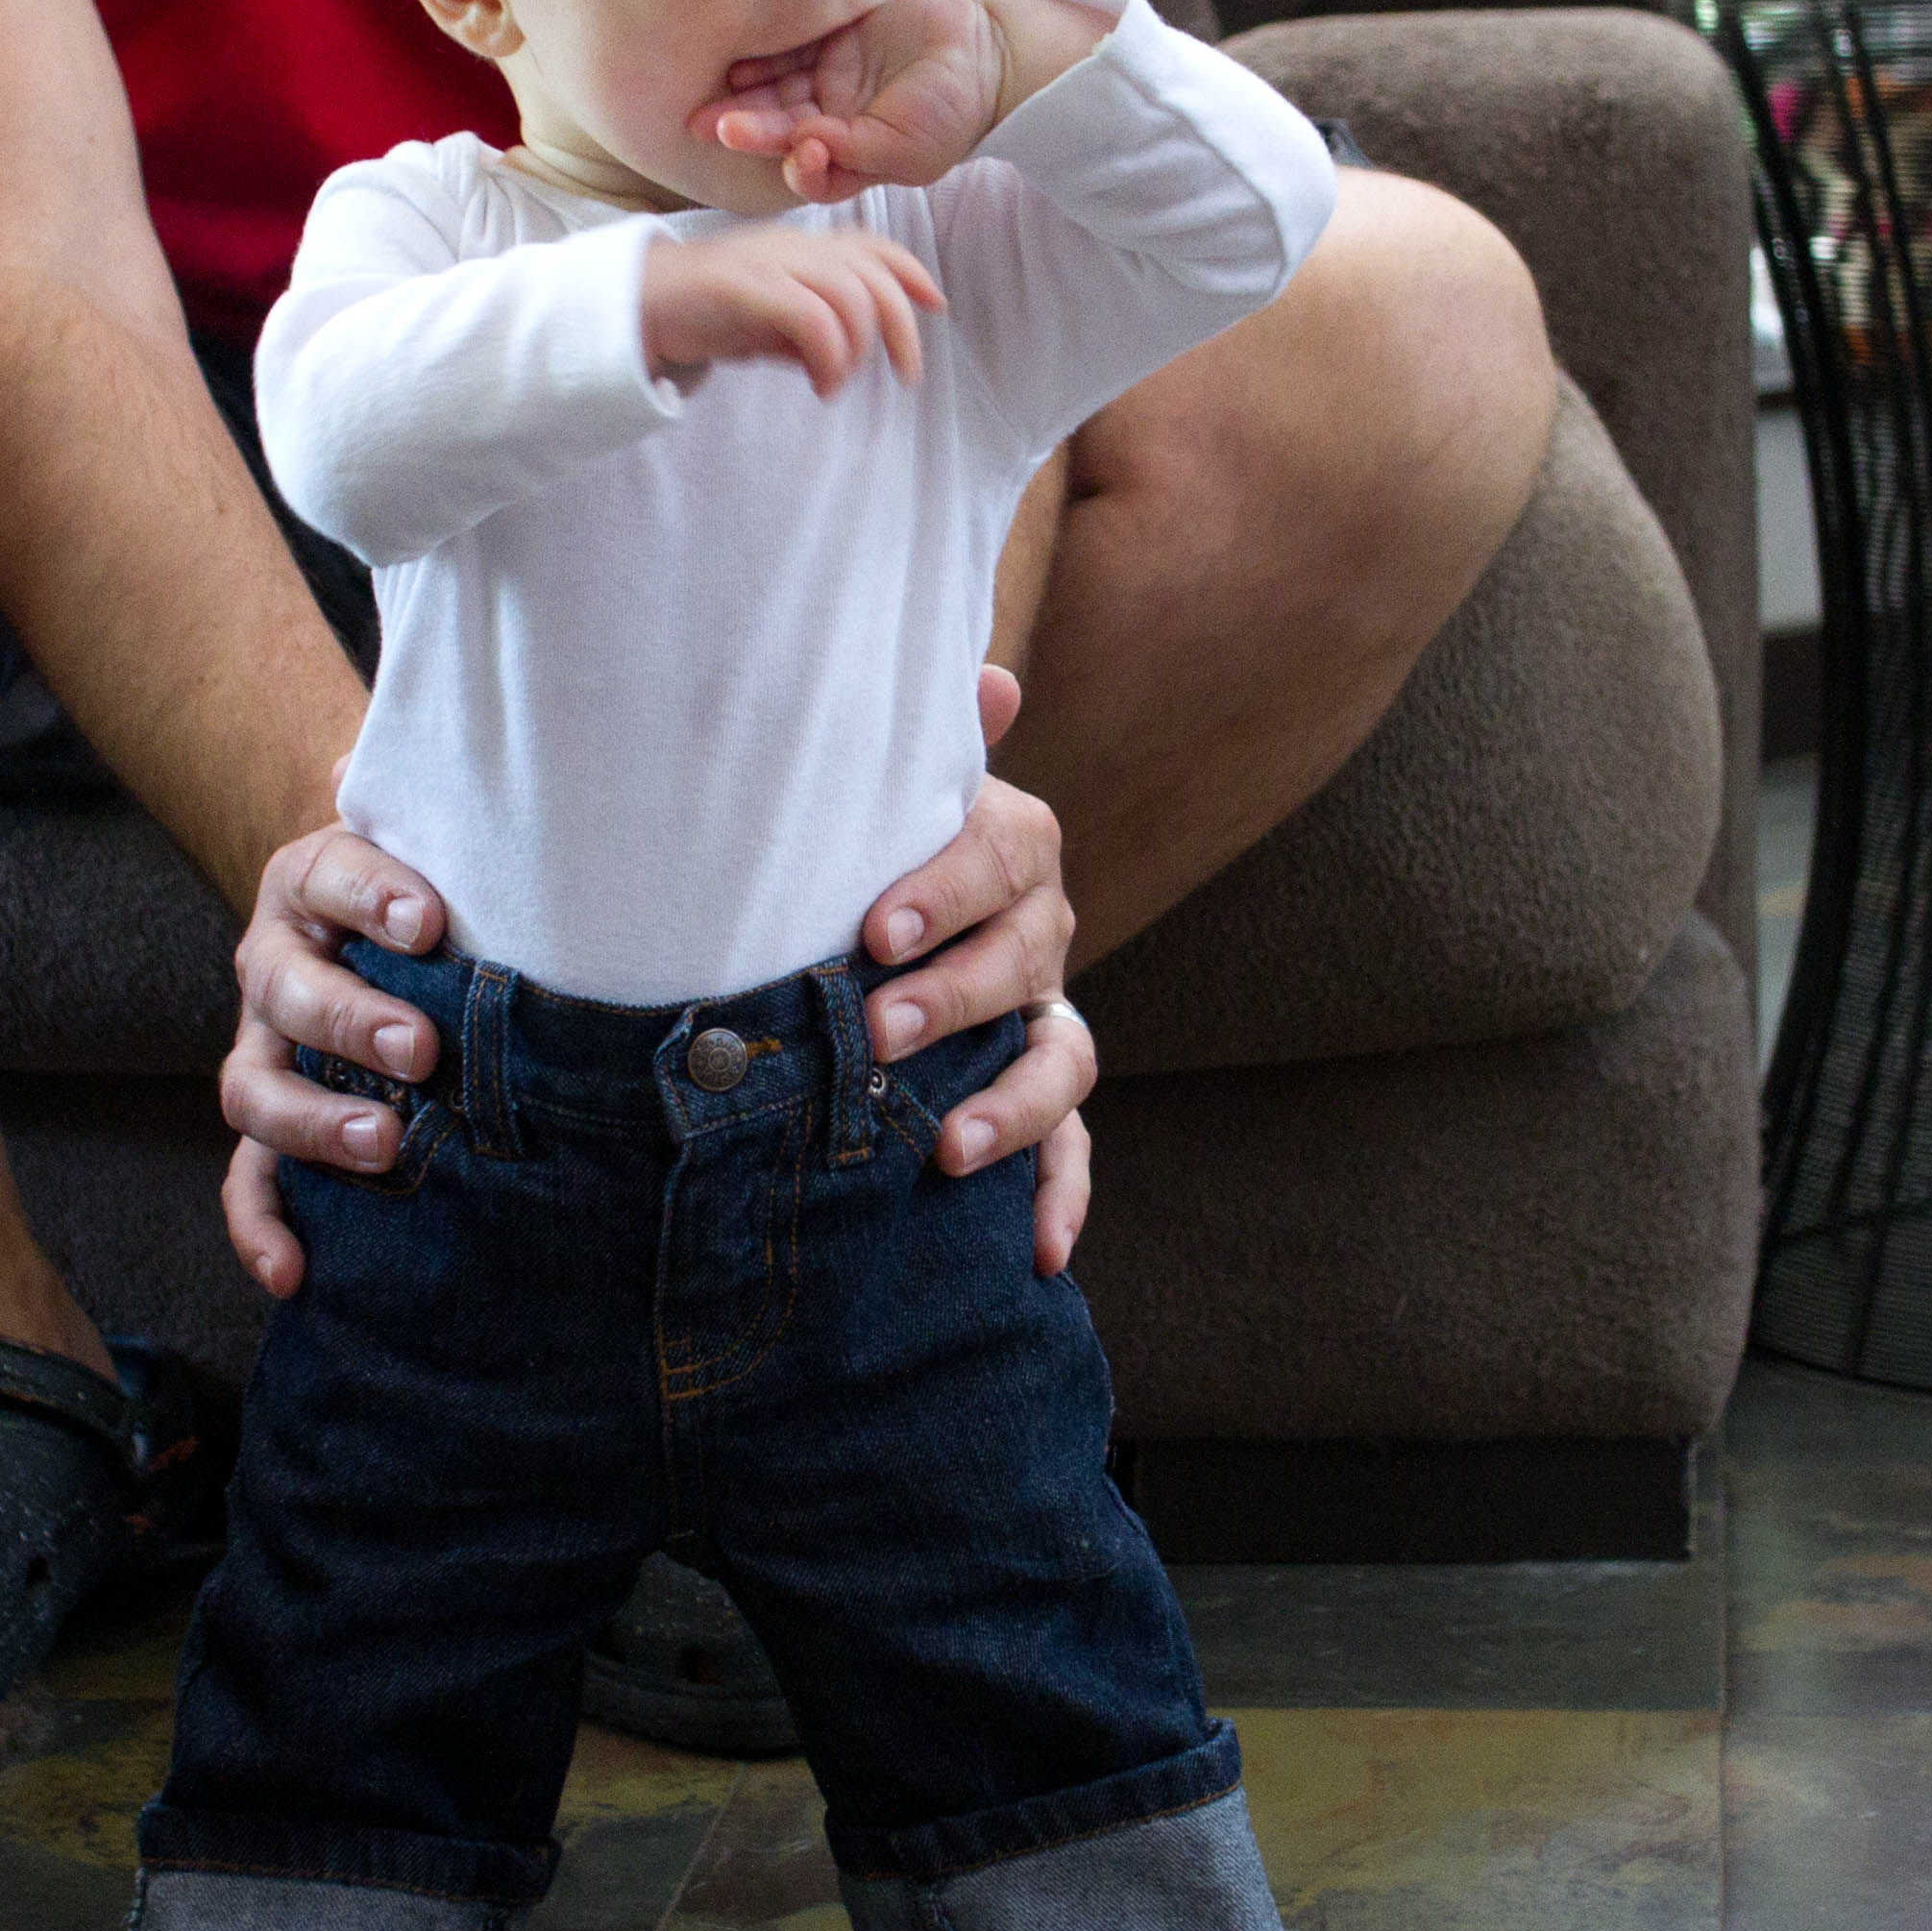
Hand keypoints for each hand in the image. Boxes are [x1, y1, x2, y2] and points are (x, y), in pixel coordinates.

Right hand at [218, 806, 450, 1299]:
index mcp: (311, 883)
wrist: (378, 915)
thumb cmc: (424, 881)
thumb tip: (393, 754)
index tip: (431, 920)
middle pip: (290, 993)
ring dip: (313, 1123)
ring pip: (256, 1090)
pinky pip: (247, 1180)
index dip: (373, 896)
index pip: (330, 876)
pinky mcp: (272, 1124)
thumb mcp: (432, 835)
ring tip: (382, 1144)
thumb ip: (434, 803)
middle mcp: (275, 967)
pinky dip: (261, 1228)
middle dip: (352, 1021)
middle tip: (421, 1048)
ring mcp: (265, 1050)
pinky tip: (293, 1274)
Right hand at [641, 228, 941, 395]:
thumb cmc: (702, 313)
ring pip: (850, 297)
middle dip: (902, 328)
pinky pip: (814, 319)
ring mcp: (769, 264)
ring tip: (837, 384)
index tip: (936, 304)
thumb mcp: (767, 322)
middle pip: (873, 275)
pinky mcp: (747, 288)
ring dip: (859, 350)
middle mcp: (792, 247)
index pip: (871, 245)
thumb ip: (807, 330)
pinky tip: (821, 386)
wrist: (633, 304)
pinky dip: (831, 358)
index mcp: (800, 247)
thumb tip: (844, 359)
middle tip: (906, 375)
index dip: (911, 271)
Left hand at [698, 0, 1010, 202]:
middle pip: (781, 132)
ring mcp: (833, 86)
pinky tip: (739, 66)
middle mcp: (836, 127)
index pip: (810, 172)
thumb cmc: (954, 112)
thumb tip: (804, 147)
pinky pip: (792, 53)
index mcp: (854, 162)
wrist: (988, 55)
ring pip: (779, 94)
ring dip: (745, 98)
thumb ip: (854, 151)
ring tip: (709, 103)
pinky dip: (766, 60)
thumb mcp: (908, 146)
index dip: (795, 166)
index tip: (800, 149)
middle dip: (745, 131)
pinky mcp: (835, 45)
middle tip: (708, 126)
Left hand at [865, 664, 1095, 1272]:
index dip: (945, 893)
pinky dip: (1060, 1199)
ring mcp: (1042, 1020)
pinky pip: (1070, 1152)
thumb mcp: (884, 788)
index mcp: (1008, 850)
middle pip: (1025, 962)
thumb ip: (925, 739)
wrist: (861, 910)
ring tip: (947, 1148)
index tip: (875, 933)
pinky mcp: (1039, 1101)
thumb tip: (989, 675)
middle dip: (955, 1000)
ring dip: (1011, 1105)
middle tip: (877, 1032)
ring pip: (1060, 1060)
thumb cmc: (864, 842)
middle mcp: (1038, 934)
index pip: (1001, 859)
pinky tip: (1037, 1255)